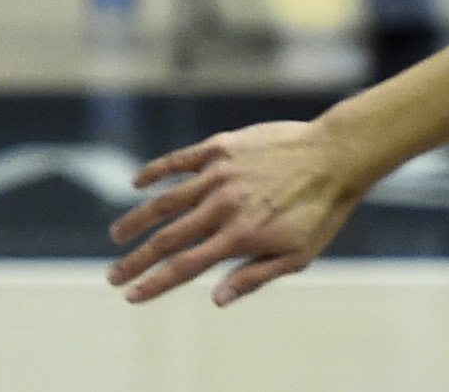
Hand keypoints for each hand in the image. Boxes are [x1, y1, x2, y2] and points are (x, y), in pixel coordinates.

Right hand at [108, 119, 364, 305]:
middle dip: (135, 260)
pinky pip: (180, 160)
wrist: (337, 154)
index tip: (130, 296)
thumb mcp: (297, 255)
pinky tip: (137, 183)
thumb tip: (215, 301)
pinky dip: (155, 172)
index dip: (154, 284)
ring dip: (137, 220)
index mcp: (239, 236)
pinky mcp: (223, 147)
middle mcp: (223, 206)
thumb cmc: (321, 210)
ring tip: (118, 234)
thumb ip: (253, 277)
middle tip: (111, 275)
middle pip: (167, 238)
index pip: (185, 266)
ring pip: (165, 200)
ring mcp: (220, 174)